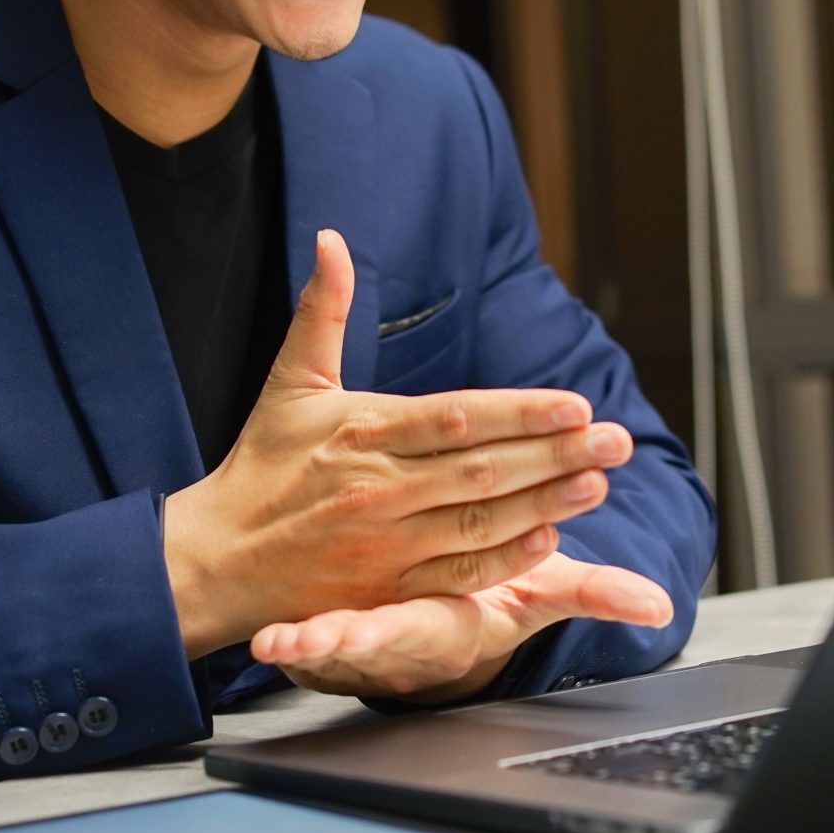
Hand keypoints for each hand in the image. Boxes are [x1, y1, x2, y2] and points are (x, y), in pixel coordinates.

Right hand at [161, 230, 636, 655]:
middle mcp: (378, 489)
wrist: (216, 560)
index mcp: (362, 432)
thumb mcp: (290, 383)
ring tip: (598, 482)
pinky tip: (550, 537)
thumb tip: (330, 239)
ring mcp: (385, 545)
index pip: (457, 417)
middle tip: (617, 439)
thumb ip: (320, 311)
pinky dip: (508, 558)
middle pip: (483, 470)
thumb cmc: (261, 467)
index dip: (521, 411)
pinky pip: (460, 576)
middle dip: (557, 454)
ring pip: (482, 522)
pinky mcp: (386, 593)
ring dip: (547, 502)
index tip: (575, 403)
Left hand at [249, 550, 674, 701]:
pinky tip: (258, 637)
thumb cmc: (496, 601)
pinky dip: (292, 640)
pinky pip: (316, 640)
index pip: (419, 632)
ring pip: (335, 650)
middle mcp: (407, 644)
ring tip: (271, 647)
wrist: (457, 623)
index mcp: (450, 631)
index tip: (348, 639)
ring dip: (304, 649)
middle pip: (368, 645)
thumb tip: (657, 605)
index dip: (387, 634)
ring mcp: (371, 643)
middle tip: (291, 646)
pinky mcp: (345, 630)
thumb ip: (591, 596)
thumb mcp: (539, 597)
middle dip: (334, 646)